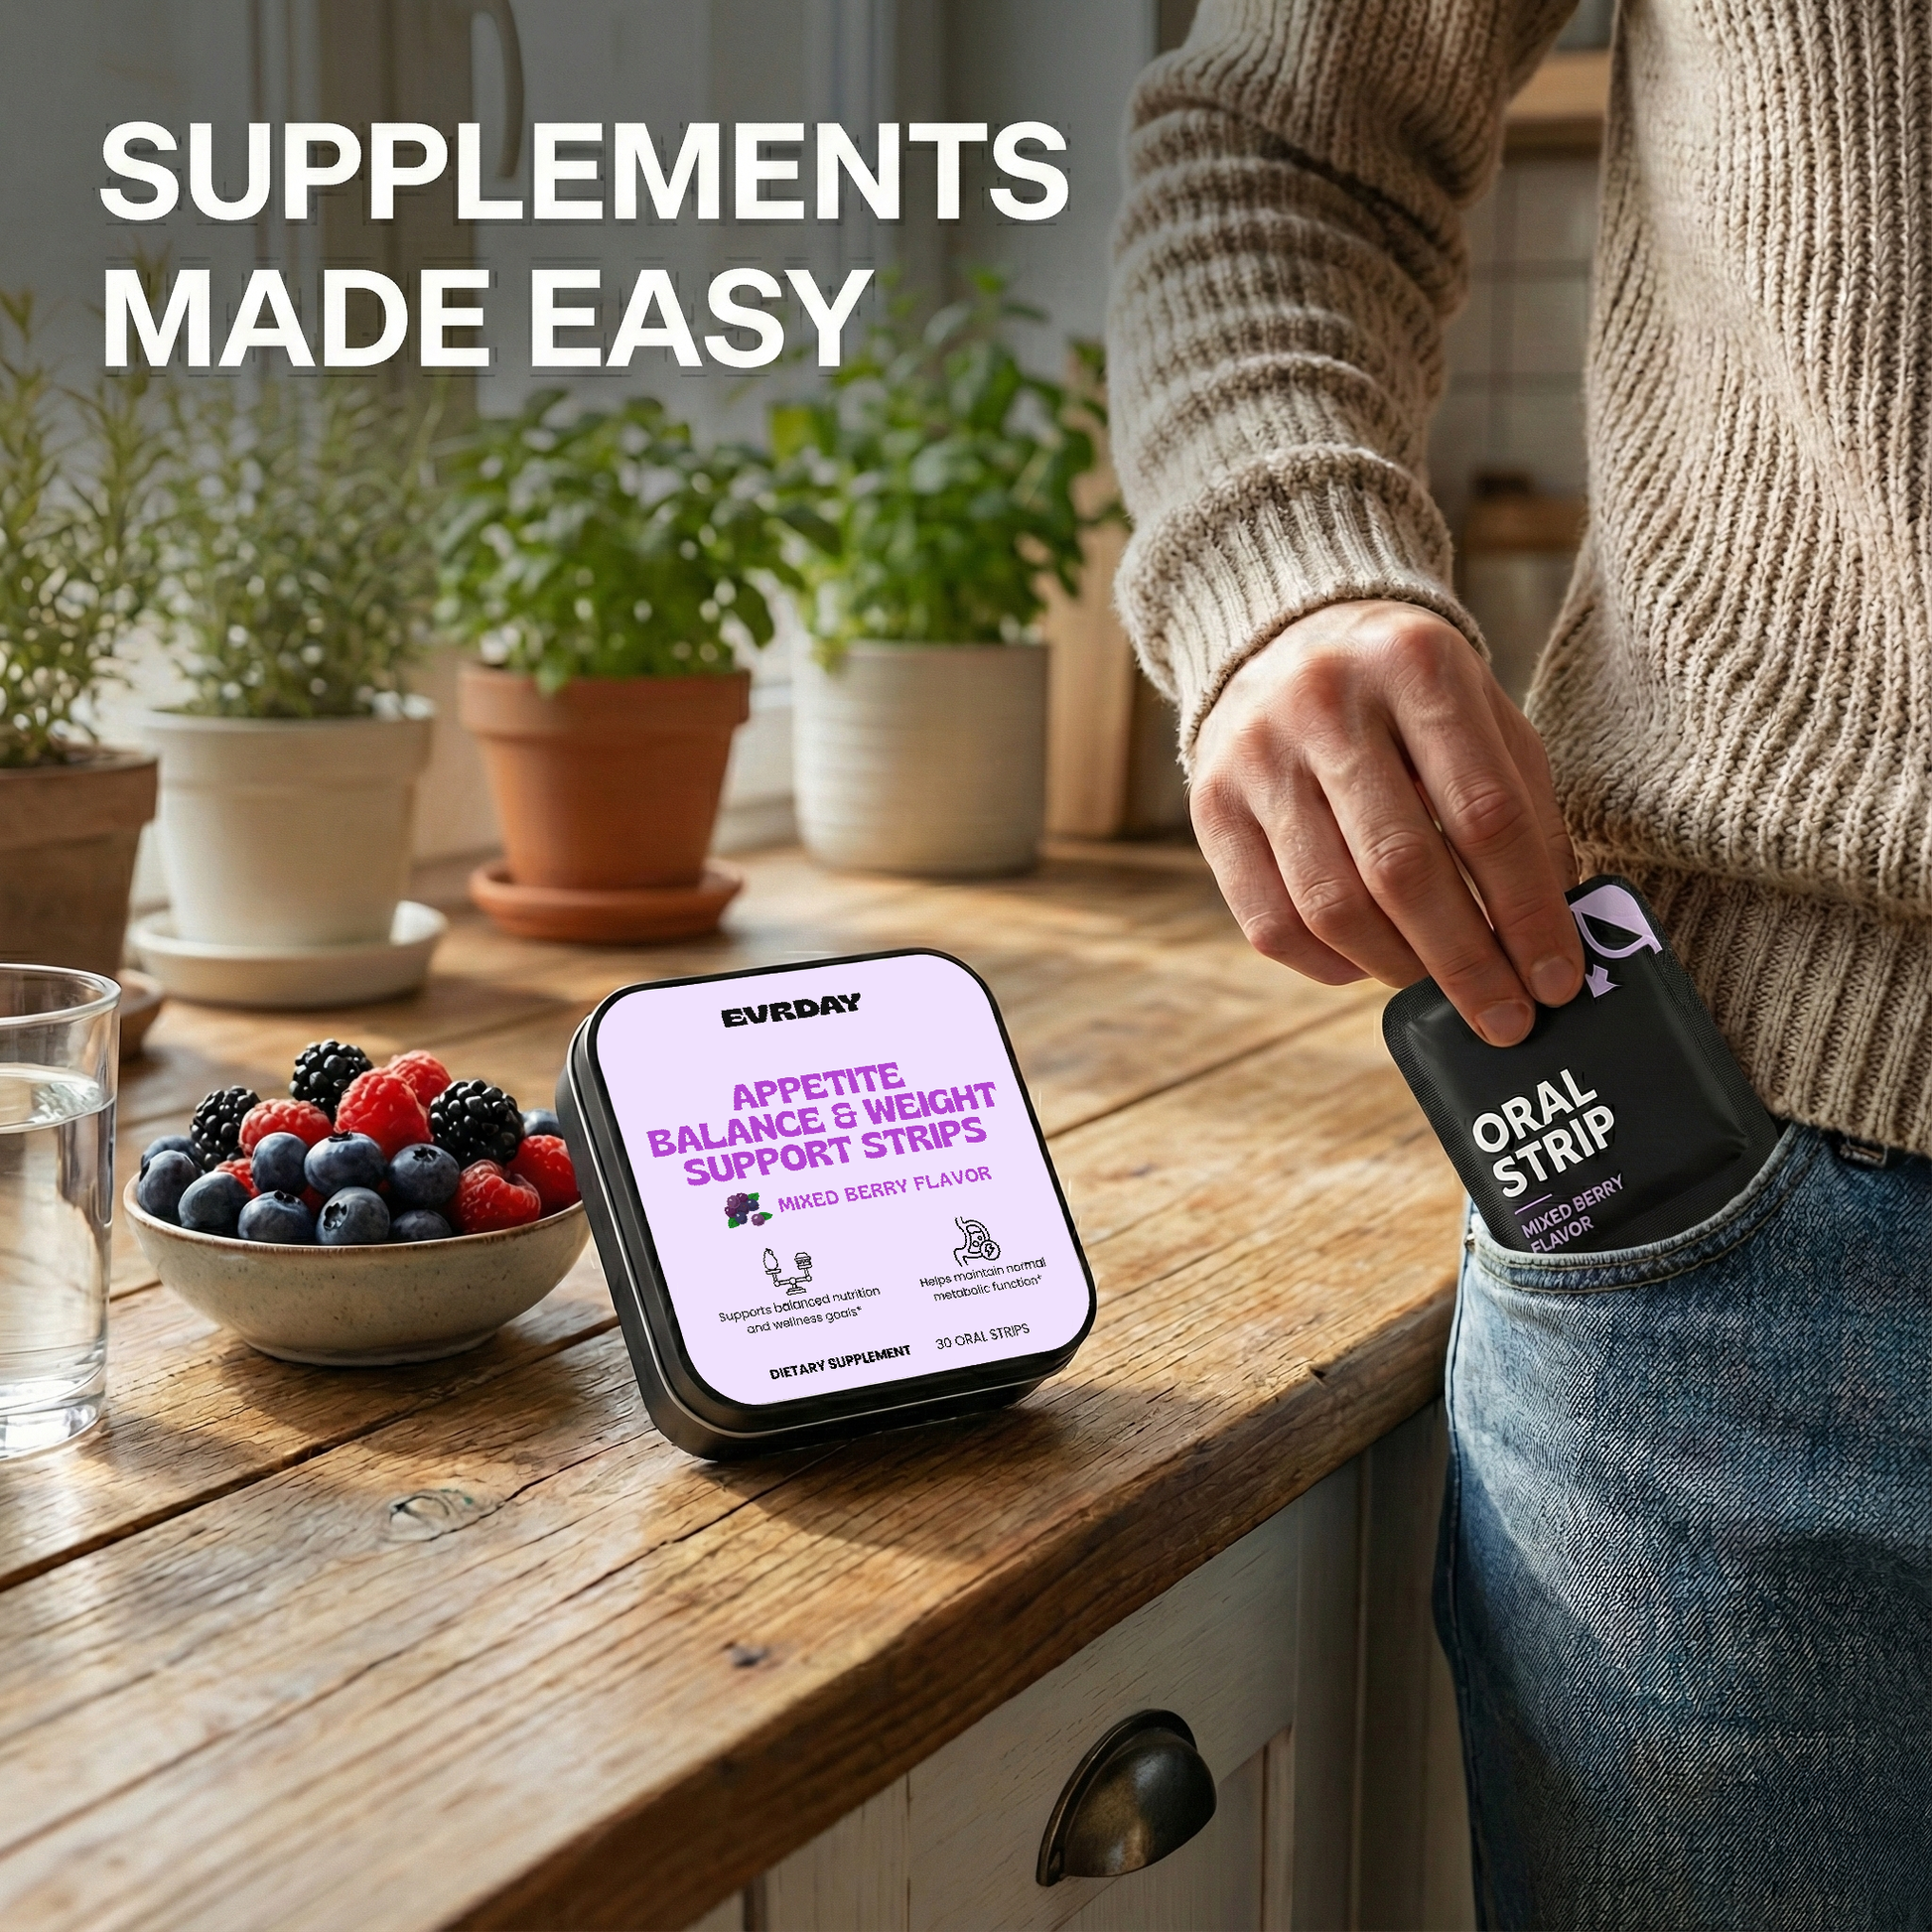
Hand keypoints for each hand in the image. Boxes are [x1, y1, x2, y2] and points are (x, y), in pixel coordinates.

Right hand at [1191, 599, 1581, 1045]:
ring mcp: (1256, 754)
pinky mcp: (1210, 804)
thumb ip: (1525, 814)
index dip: (1527, 912)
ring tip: (1438, 985)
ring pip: (1330, 906)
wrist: (1284, 636)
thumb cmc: (1410, 698)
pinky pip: (1269, 922)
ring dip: (1397, 968)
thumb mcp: (1484, 718)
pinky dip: (1328, 966)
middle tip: (1506, 1020)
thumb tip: (1549, 940)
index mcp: (1416, 665)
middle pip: (1402, 867)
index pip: (1485, 815)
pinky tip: (1367, 965)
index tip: (1556, 981)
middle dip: (1465, 962)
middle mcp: (1325, 701)